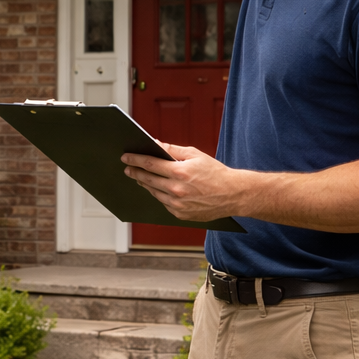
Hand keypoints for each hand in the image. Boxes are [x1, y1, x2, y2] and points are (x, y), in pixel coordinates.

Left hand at [123, 142, 242, 220]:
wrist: (232, 194)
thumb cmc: (215, 173)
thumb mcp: (195, 155)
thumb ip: (173, 150)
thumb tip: (155, 144)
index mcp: (180, 172)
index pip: (150, 164)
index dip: (135, 159)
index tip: (125, 157)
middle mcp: (177, 190)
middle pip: (148, 179)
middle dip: (135, 172)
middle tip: (127, 167)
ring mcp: (178, 204)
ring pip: (154, 192)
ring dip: (145, 184)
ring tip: (140, 177)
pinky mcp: (181, 214)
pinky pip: (163, 203)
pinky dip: (159, 195)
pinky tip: (157, 188)